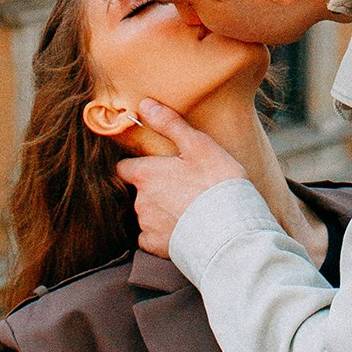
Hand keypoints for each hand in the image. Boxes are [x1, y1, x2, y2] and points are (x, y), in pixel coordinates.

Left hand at [109, 100, 246, 256]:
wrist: (228, 229)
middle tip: (179, 187)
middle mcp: (139, 200)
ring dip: (158, 211)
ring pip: (145, 215)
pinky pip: (150, 239)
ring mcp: (146, 225)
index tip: (152, 166)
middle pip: (137, 192)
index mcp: (145, 174)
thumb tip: (145, 105)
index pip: (123, 168)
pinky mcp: (156, 247)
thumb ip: (169, 124)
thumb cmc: (215, 183)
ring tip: (186, 209)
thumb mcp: (197, 145)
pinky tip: (181, 228)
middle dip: (152, 189)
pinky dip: (161, 234)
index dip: (136, 166)